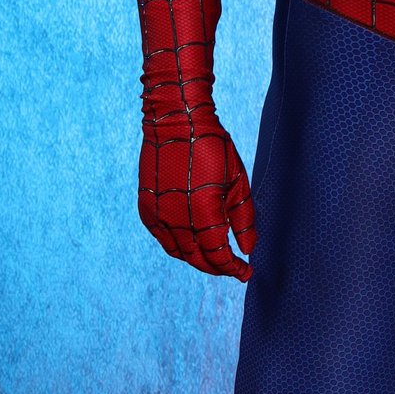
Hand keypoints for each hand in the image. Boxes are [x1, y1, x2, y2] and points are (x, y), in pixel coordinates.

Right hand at [138, 109, 256, 280]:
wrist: (176, 121)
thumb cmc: (213, 148)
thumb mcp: (238, 182)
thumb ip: (244, 220)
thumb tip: (248, 250)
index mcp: (203, 212)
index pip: (218, 256)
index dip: (234, 268)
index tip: (246, 272)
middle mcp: (176, 218)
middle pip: (198, 259)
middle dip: (217, 268)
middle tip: (233, 268)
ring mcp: (158, 214)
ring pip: (179, 252)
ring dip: (198, 259)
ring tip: (215, 257)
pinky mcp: (146, 207)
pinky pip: (162, 238)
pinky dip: (178, 246)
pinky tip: (192, 242)